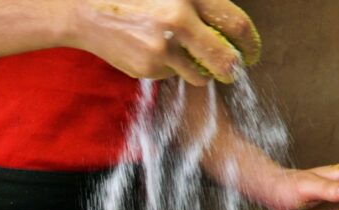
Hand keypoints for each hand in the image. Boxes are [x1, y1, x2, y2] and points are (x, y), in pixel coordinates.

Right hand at [70, 0, 260, 84]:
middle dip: (233, 69)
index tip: (251, 51)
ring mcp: (162, 48)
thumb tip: (230, 29)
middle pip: (224, 59)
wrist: (87, 11)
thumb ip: (199, 4)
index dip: (250, 42)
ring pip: (198, 73)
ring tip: (184, 55)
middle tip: (234, 70)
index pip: (236, 24)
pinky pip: (171, 75)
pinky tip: (152, 51)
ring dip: (200, 70)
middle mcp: (178, 21)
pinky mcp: (147, 68)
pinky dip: (169, 67)